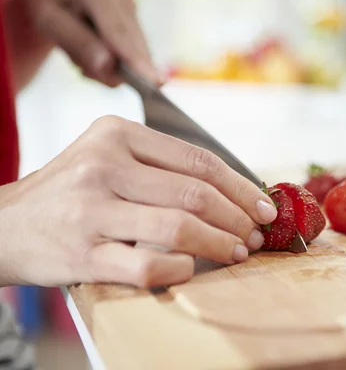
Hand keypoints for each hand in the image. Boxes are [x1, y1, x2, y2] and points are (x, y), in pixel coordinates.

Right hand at [0, 116, 277, 287]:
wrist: (4, 225)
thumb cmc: (72, 192)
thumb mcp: (108, 158)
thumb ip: (161, 166)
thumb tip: (234, 190)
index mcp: (117, 134)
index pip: (198, 161)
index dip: (240, 187)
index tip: (264, 206)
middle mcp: (103, 165)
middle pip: (195, 193)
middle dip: (237, 218)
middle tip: (254, 234)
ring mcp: (91, 209)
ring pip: (179, 227)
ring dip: (219, 244)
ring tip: (236, 252)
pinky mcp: (83, 253)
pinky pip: (149, 263)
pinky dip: (180, 268)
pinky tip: (191, 268)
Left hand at [12, 0, 162, 85]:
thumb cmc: (47, 2)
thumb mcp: (47, 22)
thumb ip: (77, 43)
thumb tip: (108, 64)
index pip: (118, 34)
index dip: (136, 59)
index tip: (154, 82)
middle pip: (131, 46)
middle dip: (115, 68)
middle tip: (84, 69)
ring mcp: (130, 4)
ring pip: (134, 50)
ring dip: (112, 62)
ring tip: (82, 52)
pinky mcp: (135, 14)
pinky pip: (133, 48)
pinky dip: (116, 57)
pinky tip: (97, 48)